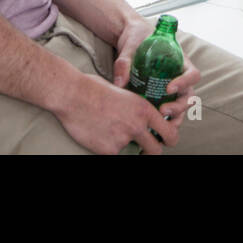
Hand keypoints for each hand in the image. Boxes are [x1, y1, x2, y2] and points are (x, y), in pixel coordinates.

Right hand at [52, 71, 180, 154]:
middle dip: (151, 151)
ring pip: (132, 153)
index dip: (170, 139)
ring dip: (126, 147)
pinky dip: (109, 149)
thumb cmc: (94, 88)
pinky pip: (114, 154)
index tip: (165, 141)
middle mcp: (137, 125)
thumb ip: (135, 108)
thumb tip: (141, 118)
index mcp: (144, 109)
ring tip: (113, 134)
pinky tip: (100, 136)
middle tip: (145, 150)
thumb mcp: (124, 93)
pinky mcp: (108, 150)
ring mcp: (122, 139)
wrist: (72, 95)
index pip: (169, 132)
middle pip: (156, 150)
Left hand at [112, 19, 201, 122]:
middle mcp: (179, 76)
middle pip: (188, 95)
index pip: (193, 74)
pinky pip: (167, 110)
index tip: (169, 87)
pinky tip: (152, 129)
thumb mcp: (130, 46)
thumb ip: (124, 62)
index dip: (185, 82)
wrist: (130, 39)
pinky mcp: (160, 96)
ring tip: (160, 127)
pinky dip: (163, 121)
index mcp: (180, 61)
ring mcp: (171, 88)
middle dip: (179, 106)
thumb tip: (119, 84)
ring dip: (174, 118)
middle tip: (163, 111)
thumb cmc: (136, 37)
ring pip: (180, 107)